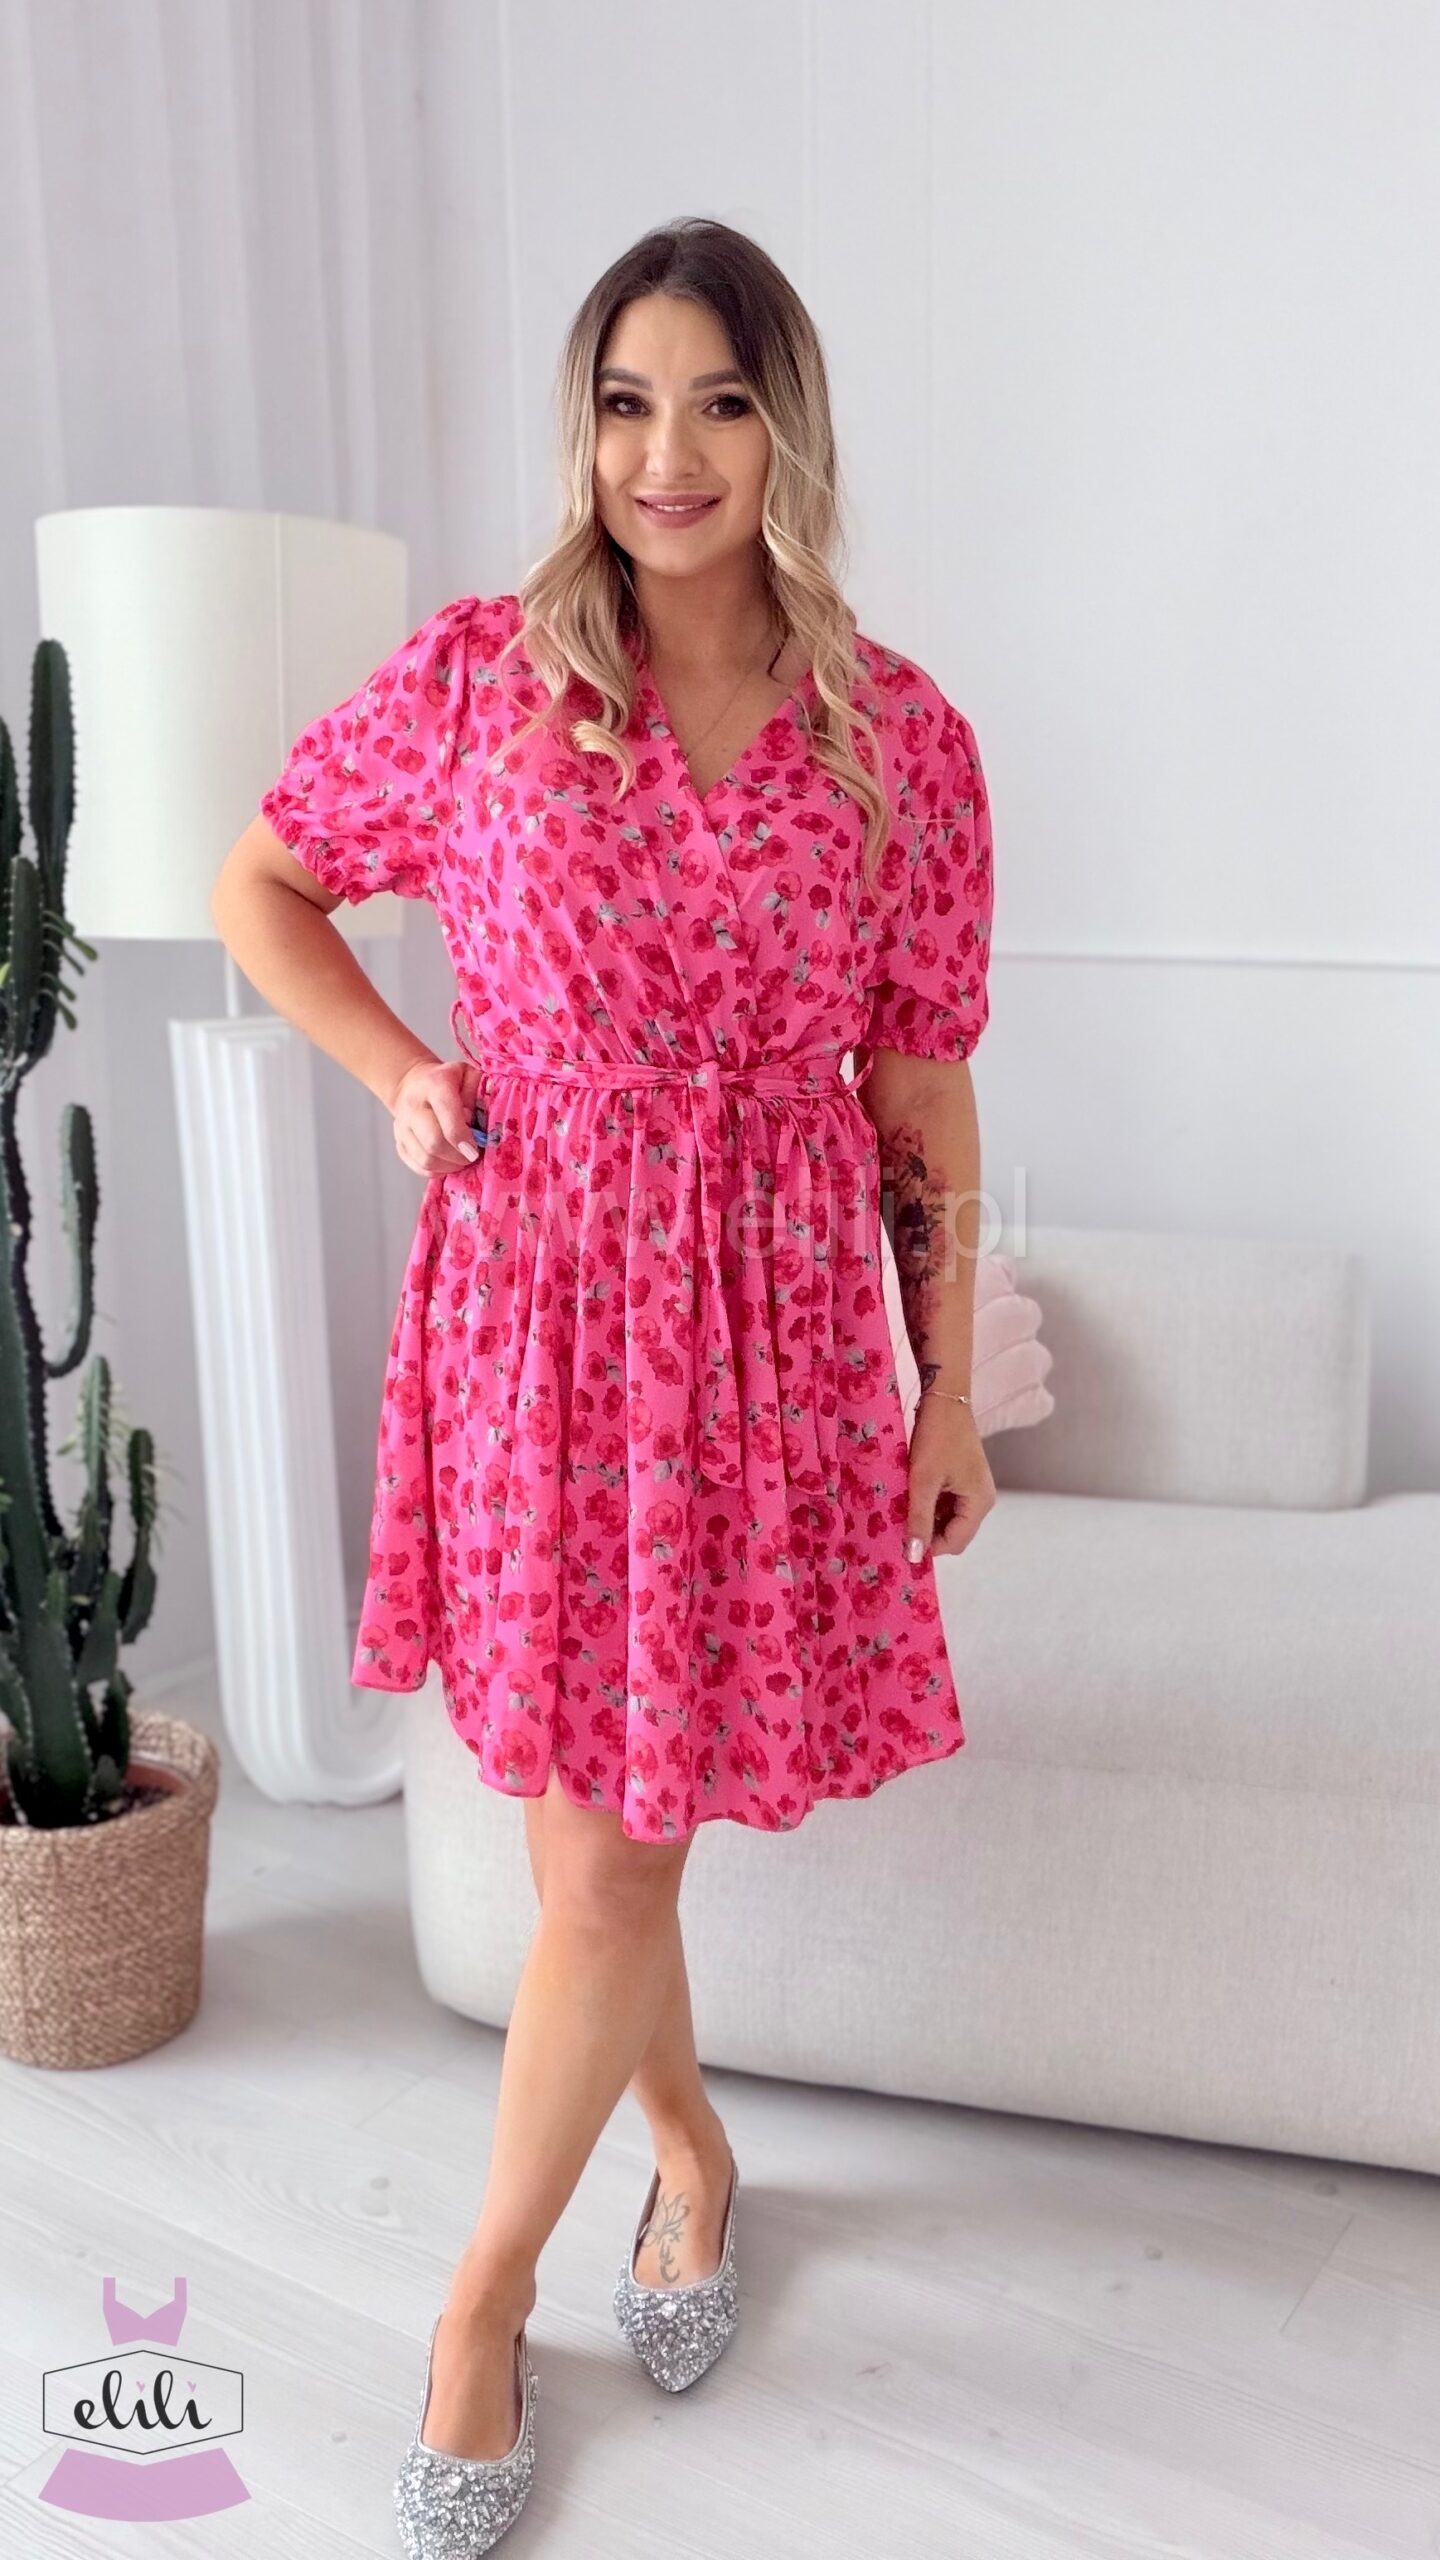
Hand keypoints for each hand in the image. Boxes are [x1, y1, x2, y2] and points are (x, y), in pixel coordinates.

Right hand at [390, 1054, 485, 1175]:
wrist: (412, 1083)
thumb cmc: (450, 1081)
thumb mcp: (470, 1076)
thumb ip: (477, 1097)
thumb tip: (475, 1126)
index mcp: (435, 1086)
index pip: (447, 1119)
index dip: (463, 1141)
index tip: (476, 1150)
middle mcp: (414, 1106)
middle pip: (434, 1143)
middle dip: (458, 1157)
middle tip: (472, 1156)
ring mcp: (402, 1126)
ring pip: (426, 1159)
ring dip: (449, 1166)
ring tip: (462, 1159)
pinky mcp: (399, 1142)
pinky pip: (418, 1167)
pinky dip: (437, 1170)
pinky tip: (448, 1162)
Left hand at [905, 1393, 994, 1563]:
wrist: (945, 1397)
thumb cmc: (936, 1437)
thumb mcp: (923, 1480)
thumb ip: (919, 1519)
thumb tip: (914, 1556)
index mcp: (979, 1503)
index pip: (955, 1543)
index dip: (928, 1547)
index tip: (900, 1542)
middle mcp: (981, 1499)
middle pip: (953, 1532)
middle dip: (927, 1532)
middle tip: (898, 1526)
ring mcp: (973, 1488)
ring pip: (948, 1518)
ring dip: (926, 1517)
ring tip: (901, 1509)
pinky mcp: (963, 1478)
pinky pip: (946, 1502)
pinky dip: (928, 1503)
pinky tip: (909, 1495)